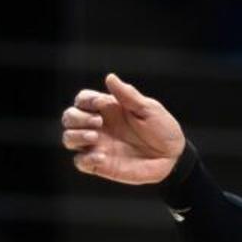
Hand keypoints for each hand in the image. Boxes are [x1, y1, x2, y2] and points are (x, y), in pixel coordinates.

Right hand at [61, 75, 188, 185]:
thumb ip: (128, 95)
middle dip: (76, 117)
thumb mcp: (148, 109)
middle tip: (98, 122)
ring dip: (76, 136)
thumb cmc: (163, 129)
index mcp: (108, 109)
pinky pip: (80, 162)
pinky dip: (86, 159)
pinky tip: (102, 156)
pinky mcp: (101, 165)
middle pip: (69, 117)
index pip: (82, 99)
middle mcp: (99, 126)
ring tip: (95, 137)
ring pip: (69, 138)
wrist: (173, 157)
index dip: (85, 100)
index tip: (100, 103)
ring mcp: (98, 145)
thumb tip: (110, 77)